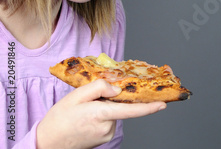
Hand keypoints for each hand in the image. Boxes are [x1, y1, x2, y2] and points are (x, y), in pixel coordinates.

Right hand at [37, 79, 165, 148]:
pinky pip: (110, 120)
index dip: (149, 107)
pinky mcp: (105, 138)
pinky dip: (104, 115)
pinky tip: (88, 118)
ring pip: (115, 113)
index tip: (163, 103)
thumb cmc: (59, 118)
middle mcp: (107, 126)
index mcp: (100, 114)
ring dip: (106, 107)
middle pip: (120, 106)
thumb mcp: (76, 96)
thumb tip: (117, 89)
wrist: (48, 143)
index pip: (130, 111)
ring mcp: (107, 134)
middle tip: (91, 100)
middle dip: (112, 99)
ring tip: (85, 111)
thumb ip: (99, 87)